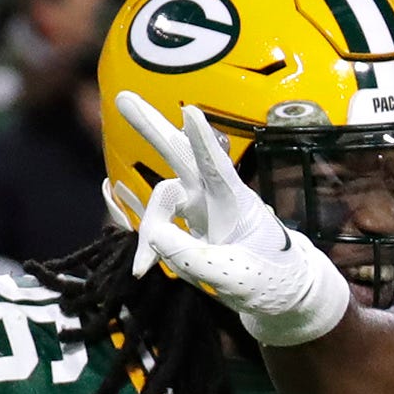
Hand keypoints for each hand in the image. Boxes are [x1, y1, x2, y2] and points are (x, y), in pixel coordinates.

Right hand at [106, 94, 350, 346]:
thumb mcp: (236, 277)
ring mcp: (200, 211)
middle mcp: (216, 200)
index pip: (217, 169)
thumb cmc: (270, 281)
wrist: (281, 296)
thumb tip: (154, 237)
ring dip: (148, 219)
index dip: (202, 142)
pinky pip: (158, 220)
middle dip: (153, 129)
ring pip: (164, 193)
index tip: (190, 112)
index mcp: (238, 204)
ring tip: (144, 268)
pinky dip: (144, 230)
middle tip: (123, 98)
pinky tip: (112, 191)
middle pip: (182, 157)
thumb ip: (196, 259)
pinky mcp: (188, 226)